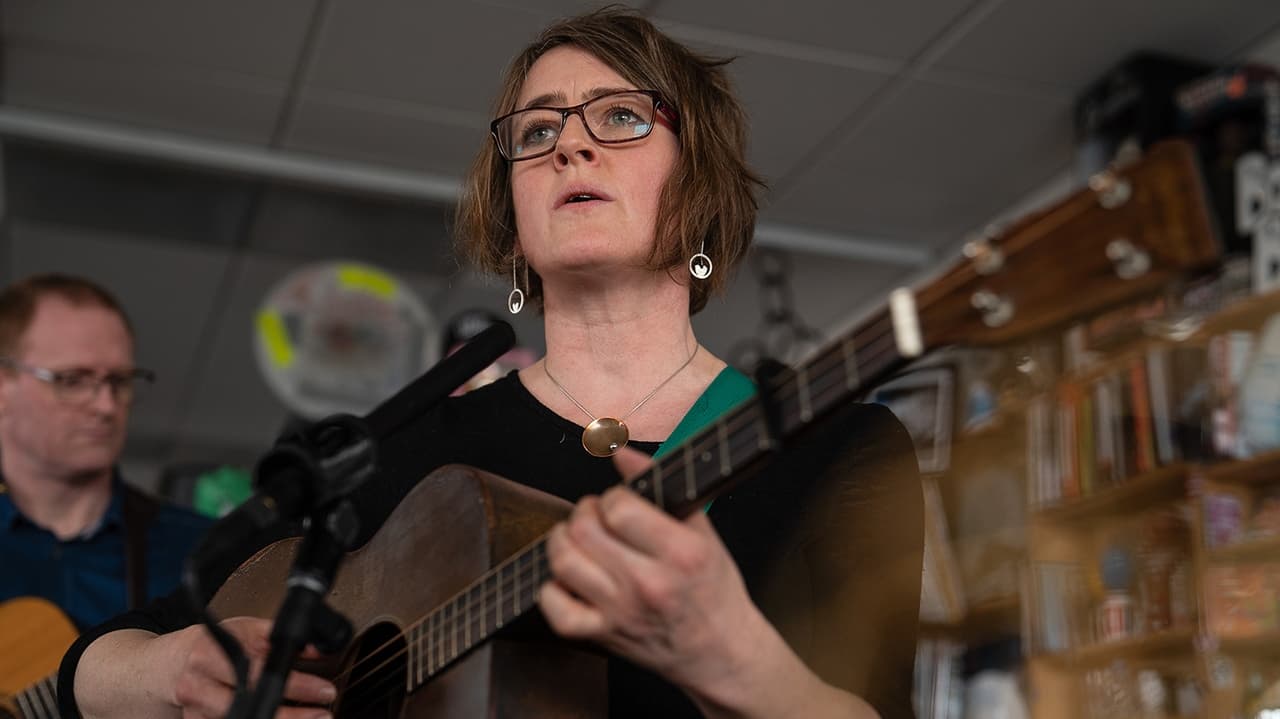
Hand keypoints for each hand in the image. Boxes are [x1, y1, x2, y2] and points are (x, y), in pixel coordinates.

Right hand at [162, 617, 335, 718]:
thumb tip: (316, 647)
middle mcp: (200, 684)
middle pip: (252, 705)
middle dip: (292, 715)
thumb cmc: (213, 645)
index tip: (324, 691)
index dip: (297, 685)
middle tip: (321, 715)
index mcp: (211, 654)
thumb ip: (278, 638)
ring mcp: (196, 710)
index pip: (262, 673)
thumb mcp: (245, 630)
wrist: (173, 664)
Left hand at [538, 448, 758, 693]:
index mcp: (681, 554)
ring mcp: (622, 612)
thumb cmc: (713, 590)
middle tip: (595, 516)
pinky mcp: (604, 635)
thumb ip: (660, 488)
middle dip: (584, 512)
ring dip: (562, 541)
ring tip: (577, 538)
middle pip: (585, 531)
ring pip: (564, 562)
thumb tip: (621, 452)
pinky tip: (569, 577)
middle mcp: (649, 584)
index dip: (611, 497)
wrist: (719, 653)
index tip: (619, 502)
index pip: (619, 508)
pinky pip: (554, 608)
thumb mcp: (702, 532)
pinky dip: (551, 587)